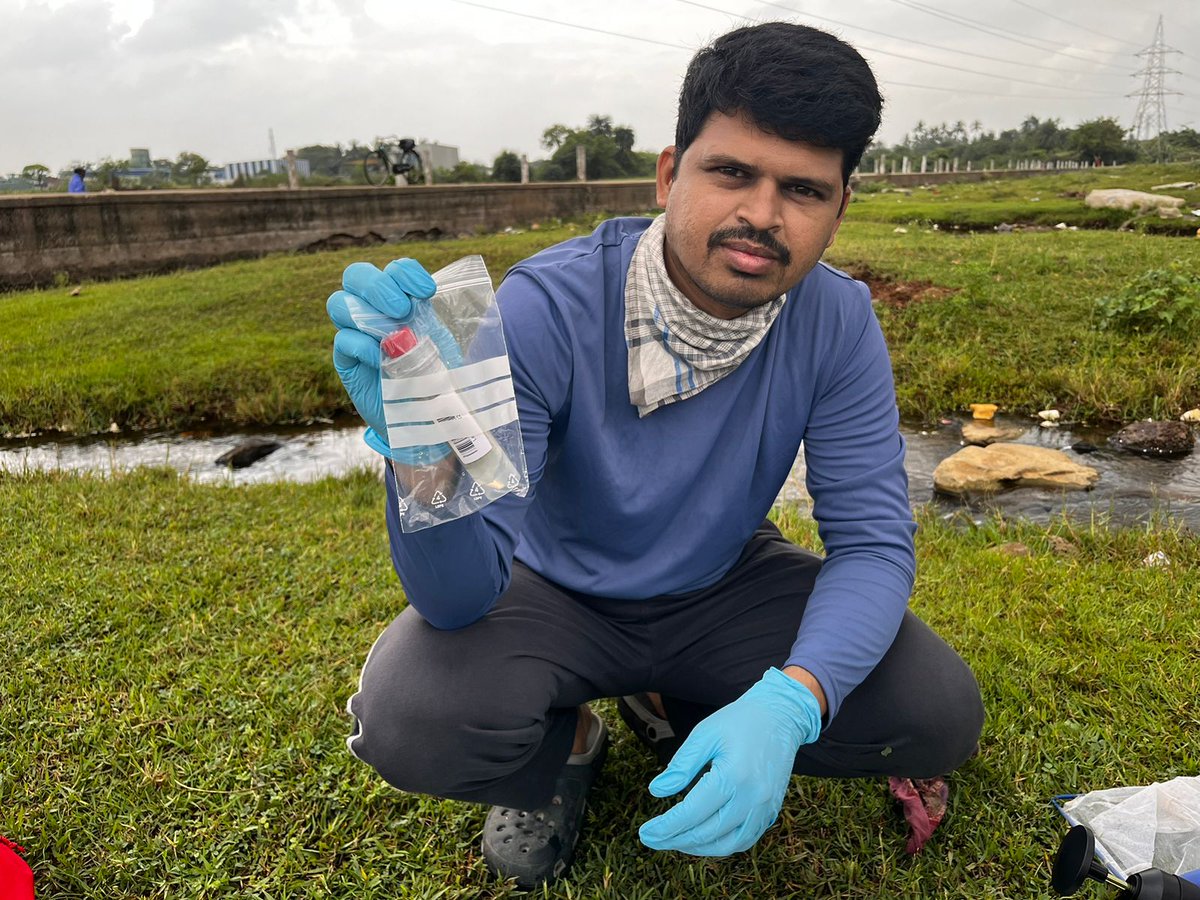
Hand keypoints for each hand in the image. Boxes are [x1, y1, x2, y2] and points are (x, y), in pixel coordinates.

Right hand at [327, 259, 443, 459]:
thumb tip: (428, 304)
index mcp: (402, 301)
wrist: (429, 421)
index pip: (394, 270)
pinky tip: (381, 357)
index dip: (405, 273)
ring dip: (365, 311)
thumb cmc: (439, 379)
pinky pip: (343, 341)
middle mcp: (374, 312)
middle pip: (357, 275)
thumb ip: (429, 322)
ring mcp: (357, 335)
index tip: (427, 291)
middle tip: (401, 309)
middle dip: (378, 285)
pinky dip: (361, 344)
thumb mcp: (443, 346)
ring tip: (393, 333)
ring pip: (339, 302)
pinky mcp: (347, 361)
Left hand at [638, 668, 821, 856]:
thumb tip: (656, 791)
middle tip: (651, 839)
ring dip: (697, 848)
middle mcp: (753, 798)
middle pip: (707, 833)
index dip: (666, 827)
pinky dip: (721, 844)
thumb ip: (680, 766)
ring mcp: (765, 808)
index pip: (692, 813)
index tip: (645, 832)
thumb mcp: (704, 735)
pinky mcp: (771, 811)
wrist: (780, 716)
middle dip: (675, 840)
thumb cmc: (739, 721)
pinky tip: (702, 838)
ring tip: (673, 840)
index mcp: (734, 776)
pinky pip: (744, 840)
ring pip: (727, 844)